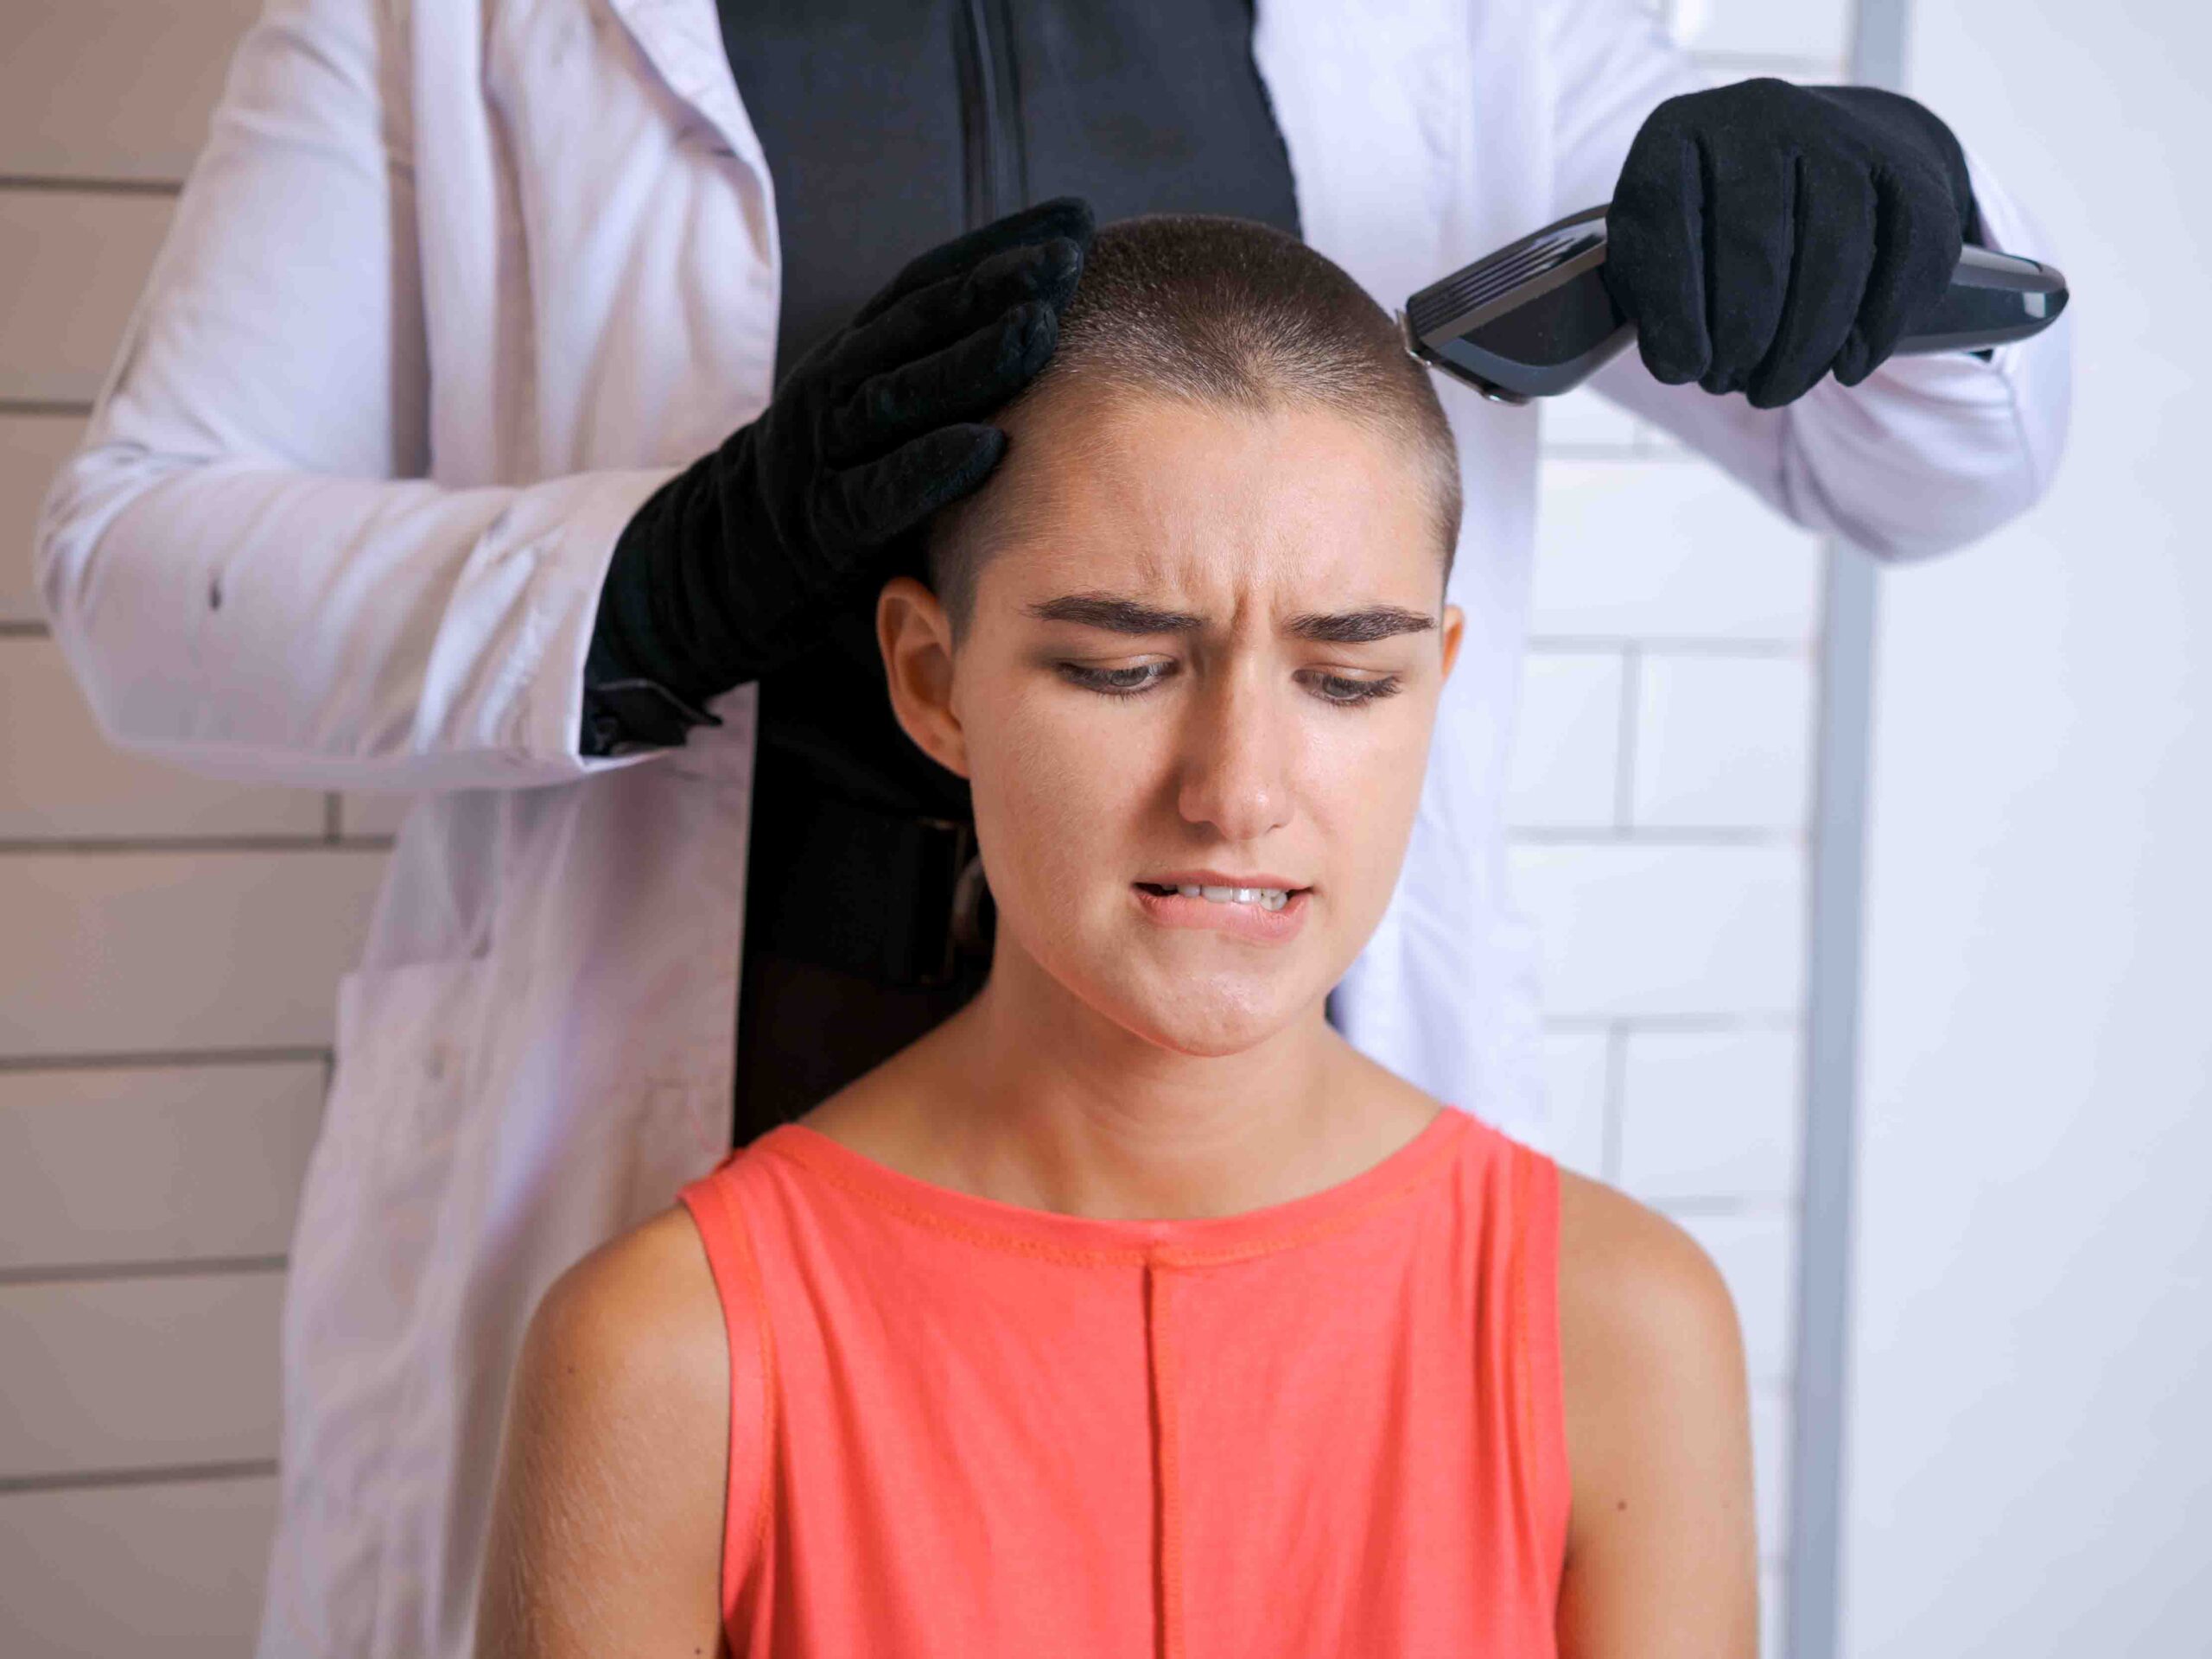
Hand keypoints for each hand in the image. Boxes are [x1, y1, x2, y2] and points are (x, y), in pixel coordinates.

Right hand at [584, 197, 1095, 748]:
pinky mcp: (822, 525)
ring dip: (971, 358)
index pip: (929, 283)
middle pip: (918, 323)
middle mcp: (835, 387)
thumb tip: (1047, 335)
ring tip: (1039, 328)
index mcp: (856, 355)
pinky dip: (931, 467)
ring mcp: (823, 453)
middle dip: (996, 283)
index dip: (999, 245)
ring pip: (899, 394)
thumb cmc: (837, 490)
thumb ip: (940, 381)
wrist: (724, 570)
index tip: (1074, 218)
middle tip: (1068, 255)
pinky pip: (880, 491)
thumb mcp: (883, 419)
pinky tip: (988, 446)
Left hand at [1603, 79, 1979, 407]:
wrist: (1810, 154)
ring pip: (1837, 256)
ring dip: (1806, 346)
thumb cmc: (1711, 220)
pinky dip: (1880, 325)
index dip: (1672, 309)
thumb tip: (1676, 362)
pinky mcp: (1906, 165)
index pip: (1664, 217)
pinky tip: (1848, 367)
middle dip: (1743, 338)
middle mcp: (1759, 114)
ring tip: (1777, 389)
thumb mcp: (1656, 245)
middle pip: (1757, 244)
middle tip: (1730, 385)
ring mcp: (1839, 131)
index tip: (1680, 372)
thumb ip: (1649, 297)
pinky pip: (1910, 253)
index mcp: (1678, 132)